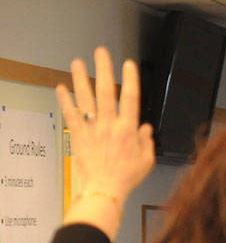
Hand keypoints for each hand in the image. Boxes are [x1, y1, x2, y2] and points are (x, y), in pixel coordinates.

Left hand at [56, 47, 154, 205]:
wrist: (104, 190)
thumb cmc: (126, 177)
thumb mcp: (146, 160)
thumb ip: (146, 141)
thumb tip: (146, 128)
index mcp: (128, 129)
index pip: (130, 98)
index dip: (130, 79)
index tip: (128, 64)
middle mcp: (109, 125)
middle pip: (106, 91)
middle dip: (103, 69)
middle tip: (100, 52)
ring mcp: (92, 129)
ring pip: (86, 99)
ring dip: (81, 78)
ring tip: (77, 62)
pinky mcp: (79, 135)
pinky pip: (71, 114)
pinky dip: (65, 100)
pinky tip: (61, 88)